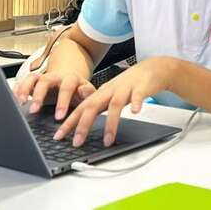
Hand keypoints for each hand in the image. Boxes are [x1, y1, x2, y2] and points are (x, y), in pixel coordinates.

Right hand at [15, 71, 95, 119]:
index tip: (59, 117)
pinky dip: (17, 89)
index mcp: (71, 79)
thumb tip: (83, 90)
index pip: (67, 87)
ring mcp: (43, 78)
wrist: (71, 82)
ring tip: (20, 103)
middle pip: (46, 81)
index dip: (62, 102)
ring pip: (32, 79)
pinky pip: (22, 81)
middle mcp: (55, 77)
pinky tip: (13, 100)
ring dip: (24, 90)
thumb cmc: (78, 91)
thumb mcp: (88, 93)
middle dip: (39, 96)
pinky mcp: (33, 82)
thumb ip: (88, 93)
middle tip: (34, 110)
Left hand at [53, 57, 177, 147]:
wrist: (152, 68)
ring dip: (111, 123)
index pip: (81, 109)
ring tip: (108, 140)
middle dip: (83, 125)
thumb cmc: (130, 84)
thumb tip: (81, 124)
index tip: (58, 137)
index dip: (69, 123)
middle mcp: (110, 90)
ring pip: (115, 105)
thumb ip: (98, 107)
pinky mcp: (141, 87)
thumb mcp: (110, 94)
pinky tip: (135, 112)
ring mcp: (126, 88)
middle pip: (93, 106)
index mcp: (101, 93)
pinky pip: (138, 95)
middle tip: (77, 142)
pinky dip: (136, 103)